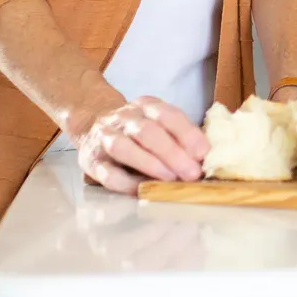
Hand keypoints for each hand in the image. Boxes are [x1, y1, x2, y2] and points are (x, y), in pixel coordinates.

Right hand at [74, 96, 209, 194]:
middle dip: (172, 153)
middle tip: (191, 173)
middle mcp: (124, 119)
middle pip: (147, 131)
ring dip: (149, 164)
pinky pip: (106, 173)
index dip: (187, 133)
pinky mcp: (90, 161)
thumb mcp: (159, 123)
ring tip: (170, 179)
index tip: (204, 153)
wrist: (92, 124)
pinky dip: (125, 183)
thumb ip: (180, 137)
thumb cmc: (138, 131)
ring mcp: (104, 138)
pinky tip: (143, 190)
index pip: (168, 115)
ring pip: (123, 147)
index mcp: (146, 106)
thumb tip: (206, 159)